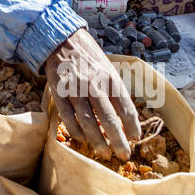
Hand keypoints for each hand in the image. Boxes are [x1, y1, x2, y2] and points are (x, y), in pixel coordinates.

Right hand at [44, 29, 141, 159]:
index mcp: (110, 78)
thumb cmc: (89, 57)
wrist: (62, 39)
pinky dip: (76, 131)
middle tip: (124, 155)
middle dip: (118, 140)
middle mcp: (94, 85)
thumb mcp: (108, 69)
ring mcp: (75, 90)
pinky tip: (83, 140)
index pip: (126, 107)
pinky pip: (68, 117)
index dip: (133, 126)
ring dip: (97, 140)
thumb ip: (115, 91)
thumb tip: (127, 118)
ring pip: (88, 121)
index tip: (136, 139)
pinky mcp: (58, 93)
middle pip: (109, 119)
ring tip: (105, 154)